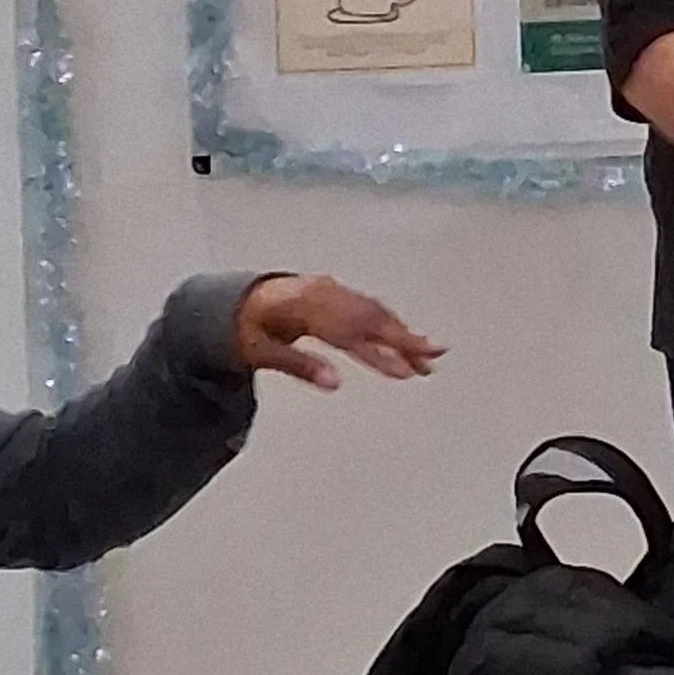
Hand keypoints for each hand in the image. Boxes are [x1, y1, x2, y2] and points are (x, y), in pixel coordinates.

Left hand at [231, 275, 443, 390]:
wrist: (239, 299)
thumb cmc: (246, 328)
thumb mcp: (260, 352)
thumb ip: (300, 366)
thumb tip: (337, 384)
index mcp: (305, 306)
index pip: (351, 333)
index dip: (380, 353)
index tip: (406, 371)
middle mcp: (324, 293)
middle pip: (371, 317)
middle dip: (405, 339)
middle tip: (434, 359)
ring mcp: (332, 290)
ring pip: (374, 311)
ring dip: (403, 333)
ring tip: (430, 354)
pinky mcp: (336, 293)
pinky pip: (368, 306)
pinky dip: (390, 322)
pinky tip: (405, 337)